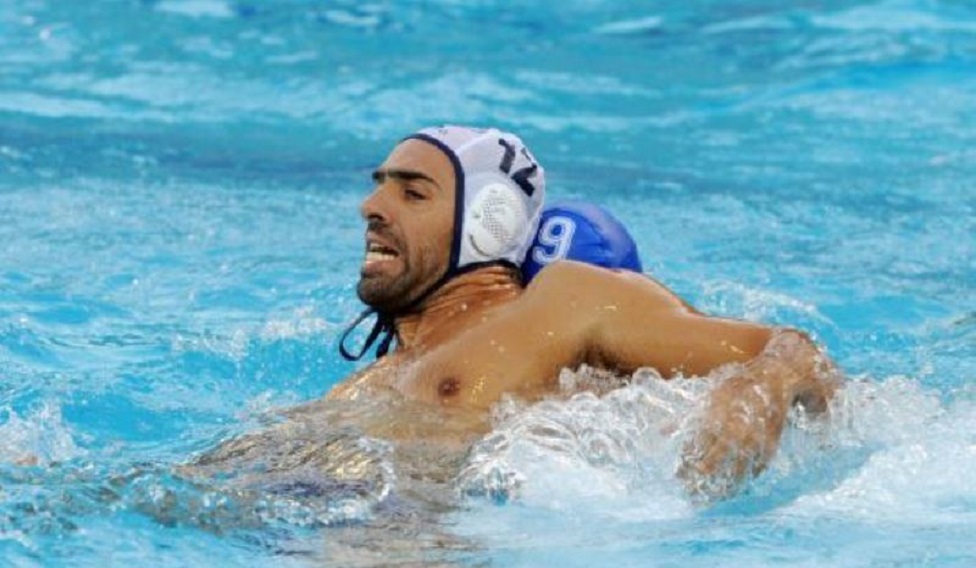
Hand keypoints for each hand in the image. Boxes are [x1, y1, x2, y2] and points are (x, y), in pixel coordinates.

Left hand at [677, 368, 789, 499]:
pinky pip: (756, 469)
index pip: (693, 448)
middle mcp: (731, 430)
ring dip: (723, 488)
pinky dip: (746, 480)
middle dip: (699, 481)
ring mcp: (752, 439)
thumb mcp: (706, 398)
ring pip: (735, 473)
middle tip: (691, 493)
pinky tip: (737, 487)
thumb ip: (683, 417)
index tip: (678, 478)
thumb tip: (660, 432)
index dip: (685, 465)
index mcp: (712, 418)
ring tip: (714, 498)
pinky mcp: (769, 445)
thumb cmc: (734, 388)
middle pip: (711, 464)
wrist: (773, 380)